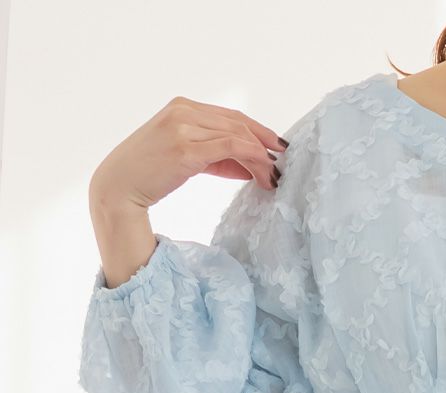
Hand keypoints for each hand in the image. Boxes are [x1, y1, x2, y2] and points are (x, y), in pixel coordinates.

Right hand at [89, 95, 286, 212]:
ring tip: (273, 178)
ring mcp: (184, 127)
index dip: (259, 131)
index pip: (231, 116)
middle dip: (266, 144)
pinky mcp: (186, 149)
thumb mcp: (186, 158)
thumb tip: (251, 165)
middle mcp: (184, 111)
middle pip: (239, 123)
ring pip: (238, 135)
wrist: (119, 186)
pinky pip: (231, 148)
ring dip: (262, 157)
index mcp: (182, 107)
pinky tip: (262, 176)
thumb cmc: (150, 175)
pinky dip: (252, 159)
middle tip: (282, 165)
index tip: (277, 148)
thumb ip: (216, 157)